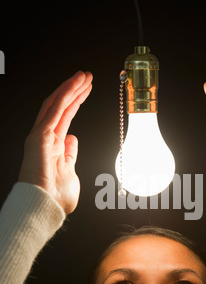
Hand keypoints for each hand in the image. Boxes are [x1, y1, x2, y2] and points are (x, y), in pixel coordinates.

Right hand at [19, 71, 92, 213]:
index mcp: (54, 146)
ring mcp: (42, 135)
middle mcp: (46, 138)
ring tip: (84, 76)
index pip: (65, 117)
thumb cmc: (56, 197)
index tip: (86, 91)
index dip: (76, 102)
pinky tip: (76, 84)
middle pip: (61, 107)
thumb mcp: (70, 172)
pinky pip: (55, 110)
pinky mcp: (40, 135)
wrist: (46, 207)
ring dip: (71, 88)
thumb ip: (70, 155)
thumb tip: (72, 140)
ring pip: (57, 104)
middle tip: (87, 77)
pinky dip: (66, 94)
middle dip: (74, 90)